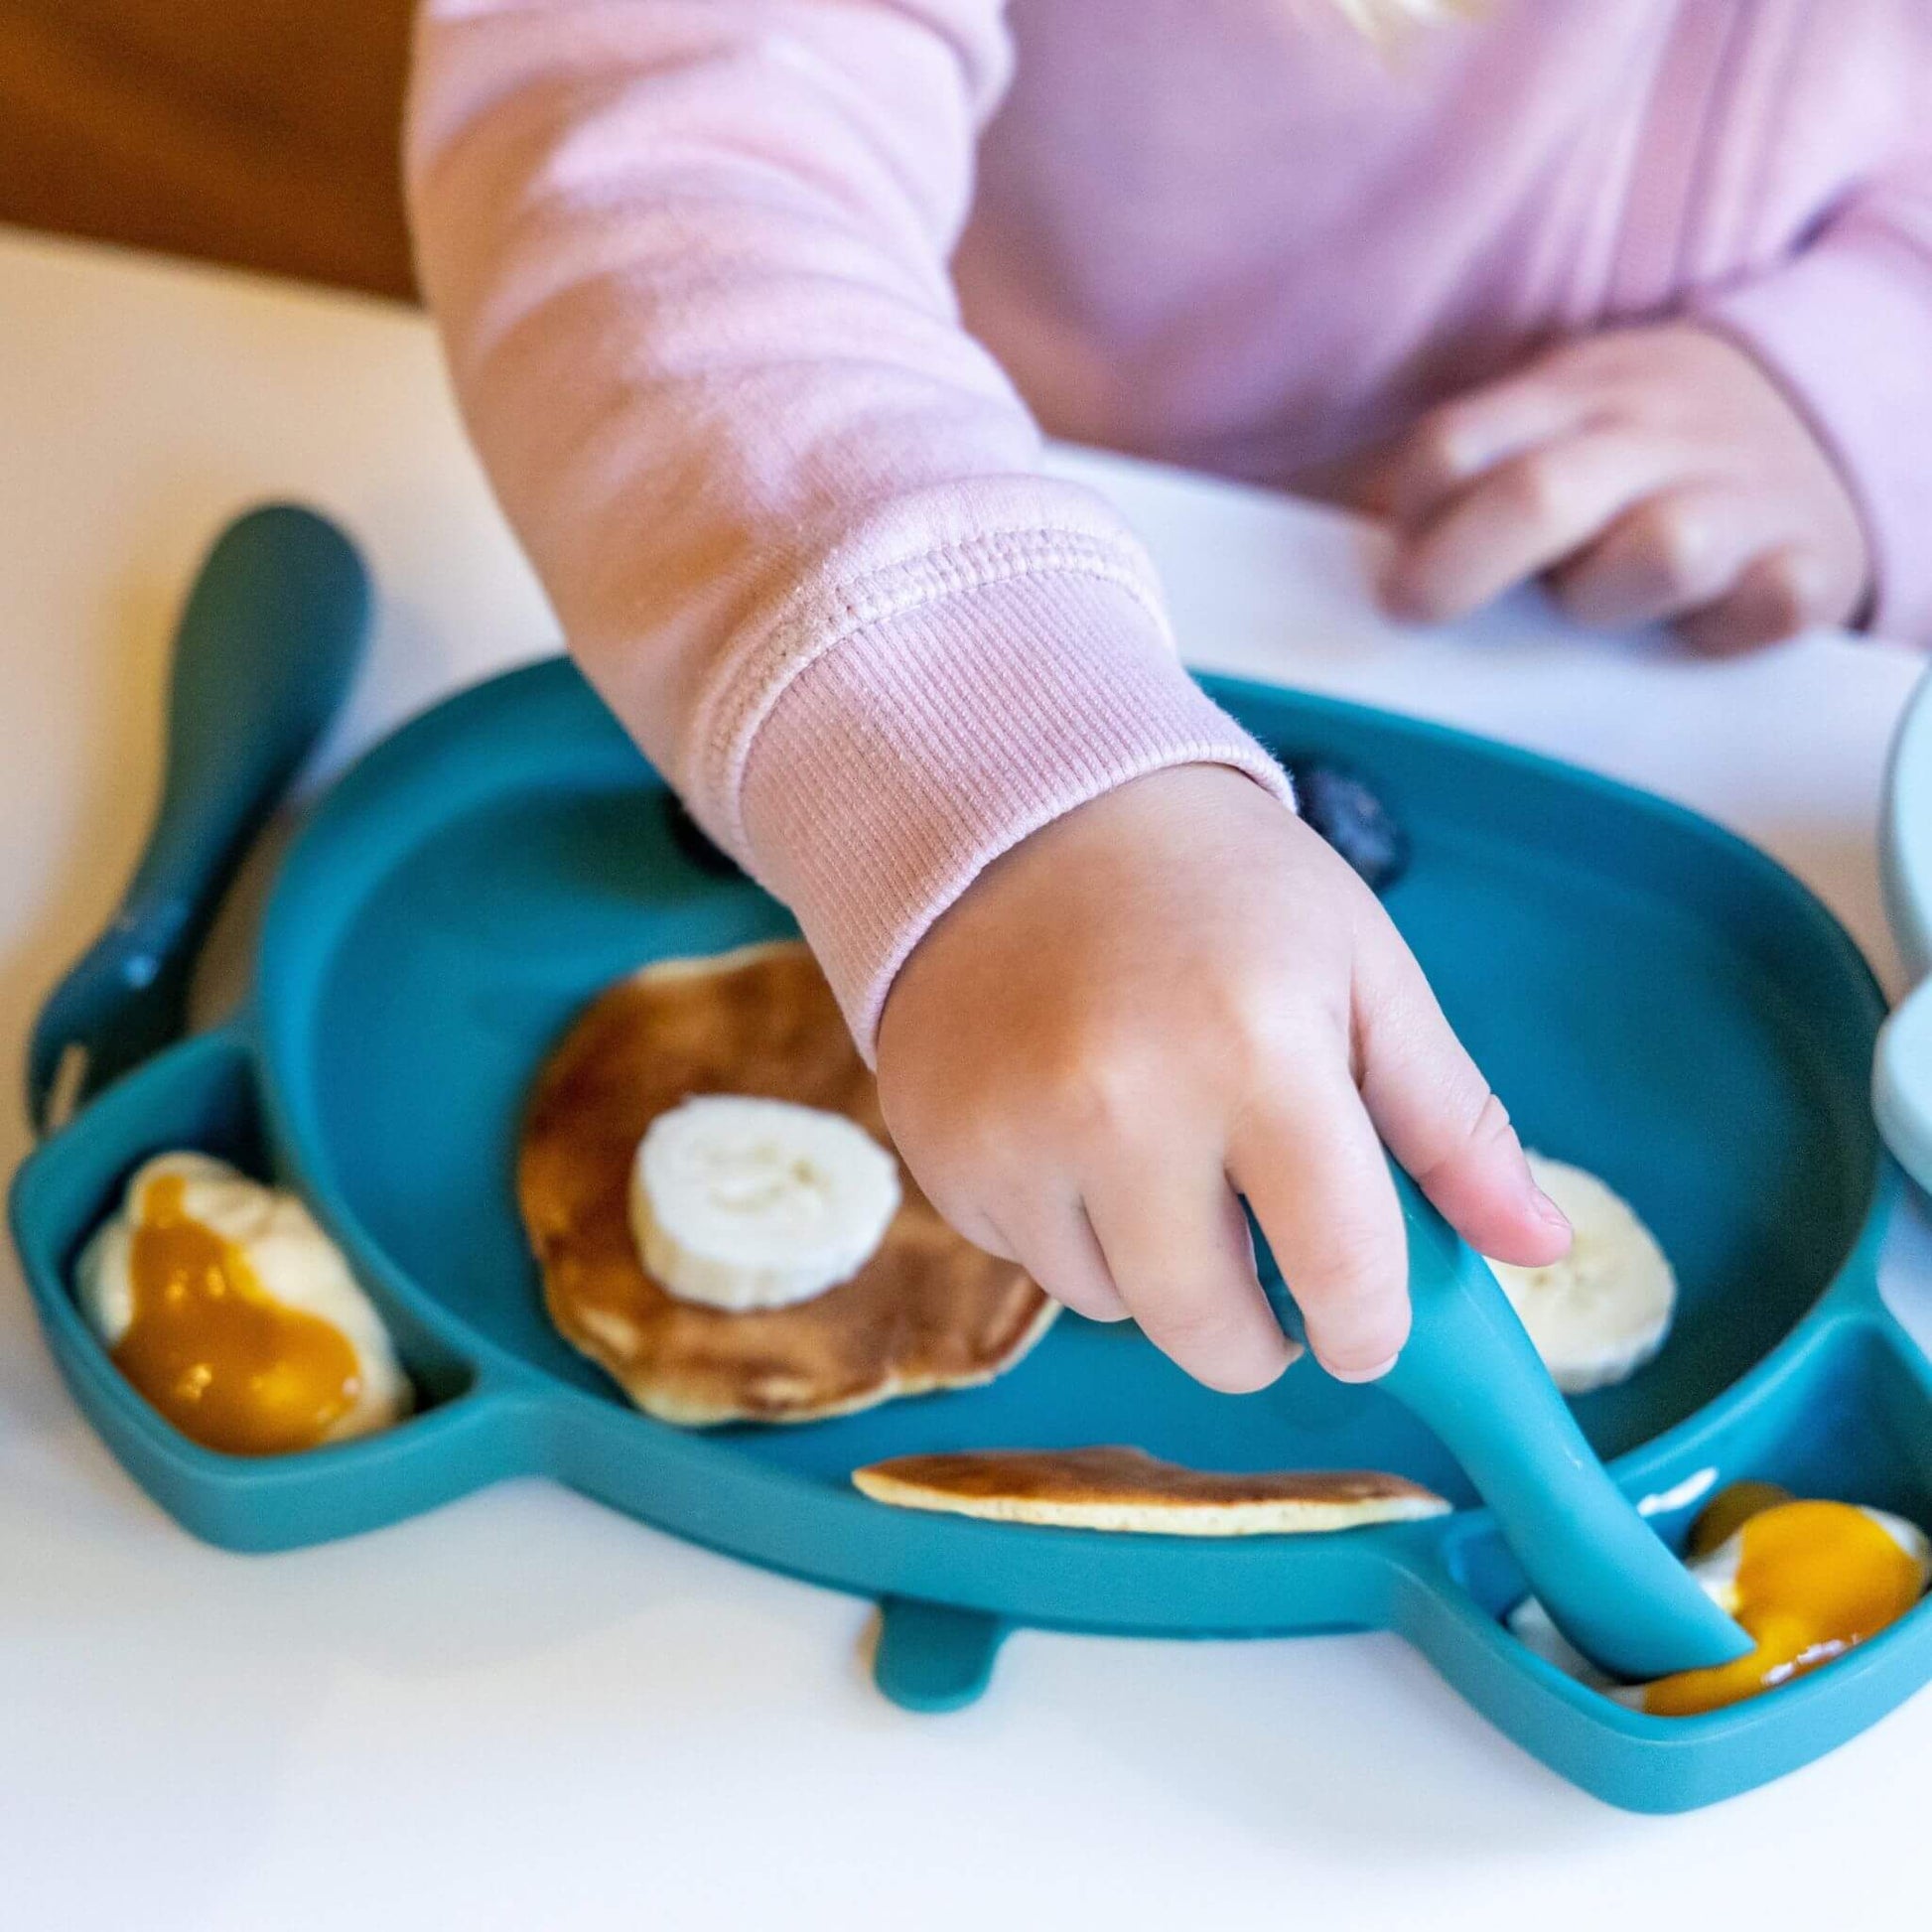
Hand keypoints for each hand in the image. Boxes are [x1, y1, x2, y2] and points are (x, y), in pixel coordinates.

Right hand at [874, 766, 1570, 1390]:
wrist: (1016, 807)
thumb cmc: (1216, 884)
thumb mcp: (1361, 971)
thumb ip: (1452, 1121)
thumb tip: (1541, 1250)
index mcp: (1258, 1051)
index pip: (1342, 1269)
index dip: (1372, 1324)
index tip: (1365, 1325)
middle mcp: (1122, 1107)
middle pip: (1212, 1333)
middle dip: (1262, 1335)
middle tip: (1272, 1280)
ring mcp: (1015, 1136)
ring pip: (1112, 1307)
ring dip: (1155, 1270)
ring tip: (1160, 1152)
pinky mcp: (941, 1152)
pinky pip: (1027, 1261)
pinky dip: (1069, 1228)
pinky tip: (1074, 1128)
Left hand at [1375, 323, 1870, 652]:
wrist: (1820, 409)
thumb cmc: (1632, 456)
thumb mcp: (1548, 426)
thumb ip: (1458, 483)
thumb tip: (1327, 562)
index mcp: (1568, 397)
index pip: (1456, 447)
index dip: (1408, 509)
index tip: (1385, 564)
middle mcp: (1652, 436)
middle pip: (1541, 494)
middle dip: (1462, 565)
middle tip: (1415, 610)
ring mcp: (1738, 496)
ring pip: (1663, 550)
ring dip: (1607, 597)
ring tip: (1592, 609)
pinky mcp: (1811, 561)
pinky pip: (1774, 601)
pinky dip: (1735, 626)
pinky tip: (1702, 632)